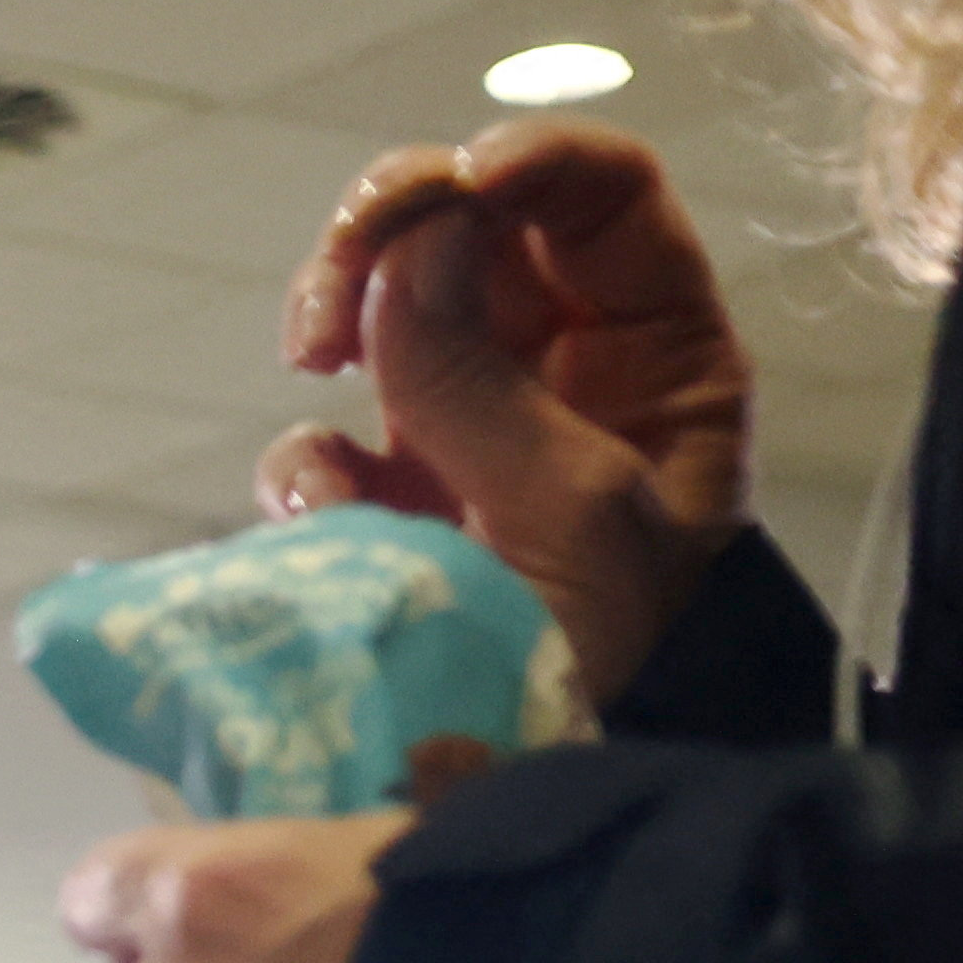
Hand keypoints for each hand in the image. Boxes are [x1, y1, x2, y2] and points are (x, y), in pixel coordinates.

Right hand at [269, 122, 756, 704]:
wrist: (551, 800)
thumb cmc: (618, 668)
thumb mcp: (573, 515)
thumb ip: (485, 381)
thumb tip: (417, 247)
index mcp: (658, 354)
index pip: (602, 198)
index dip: (531, 162)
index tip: (458, 185)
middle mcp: (565, 373)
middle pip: (472, 228)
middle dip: (391, 233)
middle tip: (338, 292)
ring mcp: (471, 436)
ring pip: (386, 311)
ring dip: (334, 315)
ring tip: (309, 360)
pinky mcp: (392, 512)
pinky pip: (326, 445)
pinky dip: (304, 465)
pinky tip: (321, 516)